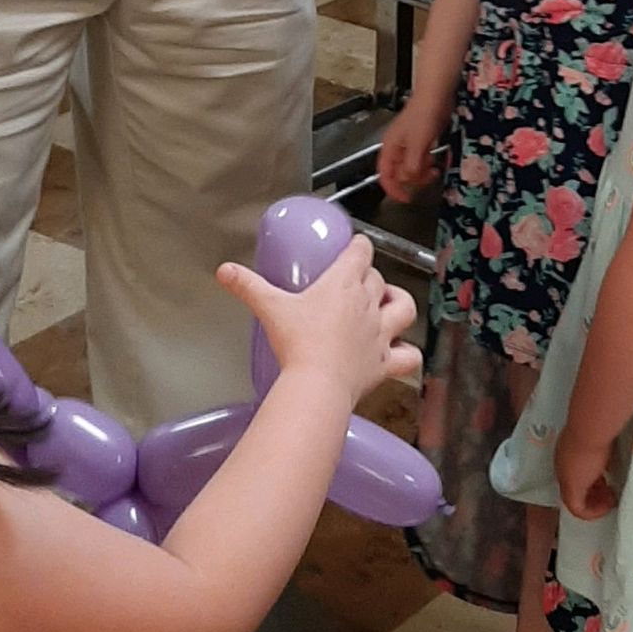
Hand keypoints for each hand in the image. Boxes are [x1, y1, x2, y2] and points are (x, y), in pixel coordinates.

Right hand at [217, 234, 419, 408]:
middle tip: (356, 283)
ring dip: (398, 303)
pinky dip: (407, 352)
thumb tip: (223, 271)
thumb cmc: (297, 343)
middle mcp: (367, 304)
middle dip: (370, 276)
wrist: (317, 385)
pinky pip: (409, 355)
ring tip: (388, 305)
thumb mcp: (270, 308)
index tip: (355, 246)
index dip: (360, 246)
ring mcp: (381, 333)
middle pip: (378, 278)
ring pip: (404, 307)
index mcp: (343, 284)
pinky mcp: (385, 363)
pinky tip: (399, 351)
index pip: (361, 252)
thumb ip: (248, 286)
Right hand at [376, 103, 445, 203]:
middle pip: (398, 173)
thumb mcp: (417, 144)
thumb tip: (408, 180)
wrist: (436, 95)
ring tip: (434, 170)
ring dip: (421, 172)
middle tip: (426, 179)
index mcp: (390, 147)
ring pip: (410, 167)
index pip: (384, 175)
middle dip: (412, 180)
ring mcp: (408, 143)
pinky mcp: (420, 139)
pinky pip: (420, 159)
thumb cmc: (424, 115)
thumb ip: (410, 165)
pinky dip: (427, 163)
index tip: (405, 198)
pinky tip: (436, 161)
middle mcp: (396, 146)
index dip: (393, 190)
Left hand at [555, 427, 619, 520]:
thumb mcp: (598, 443)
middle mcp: (562, 466)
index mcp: (565, 453)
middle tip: (610, 493)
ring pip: (575, 499)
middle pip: (575, 487)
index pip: (576, 473)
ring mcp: (565, 477)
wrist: (588, 428)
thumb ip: (599, 454)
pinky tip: (608, 505)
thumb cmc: (596, 429)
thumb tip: (608, 461)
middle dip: (593, 493)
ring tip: (611, 499)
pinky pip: (578, 509)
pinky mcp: (572, 488)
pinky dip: (593, 512)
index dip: (592, 480)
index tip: (606, 480)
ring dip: (594, 503)